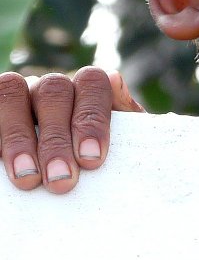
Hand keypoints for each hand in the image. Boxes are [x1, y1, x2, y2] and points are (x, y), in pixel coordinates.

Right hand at [0, 67, 143, 193]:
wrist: (74, 174)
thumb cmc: (98, 160)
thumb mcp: (122, 140)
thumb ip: (125, 115)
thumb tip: (116, 79)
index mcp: (86, 87)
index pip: (92, 81)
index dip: (91, 117)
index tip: (92, 159)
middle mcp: (51, 86)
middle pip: (52, 91)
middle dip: (56, 139)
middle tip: (61, 180)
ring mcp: (20, 96)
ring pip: (12, 94)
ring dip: (18, 138)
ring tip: (28, 178)